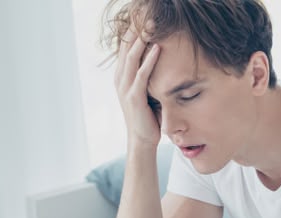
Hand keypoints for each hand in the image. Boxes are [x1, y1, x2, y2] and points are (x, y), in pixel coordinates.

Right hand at [114, 25, 161, 149]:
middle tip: (146, 15)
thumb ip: (148, 75)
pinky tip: (157, 48)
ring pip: (132, 58)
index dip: (132, 31)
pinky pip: (142, 75)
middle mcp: (120, 79)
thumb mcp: (146, 90)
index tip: (142, 17)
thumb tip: (161, 56)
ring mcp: (125, 88)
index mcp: (121, 76)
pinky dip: (149, 60)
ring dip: (142, 40)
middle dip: (136, 30)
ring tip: (151, 25)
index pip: (125, 47)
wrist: (142, 140)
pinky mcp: (134, 98)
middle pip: (126, 48)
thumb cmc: (148, 115)